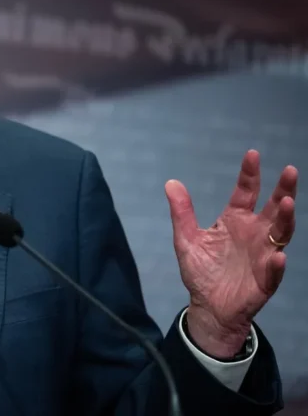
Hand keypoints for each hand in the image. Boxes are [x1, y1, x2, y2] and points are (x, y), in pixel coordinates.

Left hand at [165, 150, 296, 357]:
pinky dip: (277, 263)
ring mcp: (263, 255)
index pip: (245, 192)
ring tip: (287, 203)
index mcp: (235, 220)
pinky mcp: (265, 279)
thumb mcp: (186, 239)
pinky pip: (274, 270)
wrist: (208, 306)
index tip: (252, 154)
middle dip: (283, 189)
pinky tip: (278, 255)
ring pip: (281, 234)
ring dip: (285, 219)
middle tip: (289, 171)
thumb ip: (181, 212)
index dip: (249, 174)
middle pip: (273, 208)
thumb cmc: (201, 270)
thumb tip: (171, 182)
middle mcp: (254, 233)